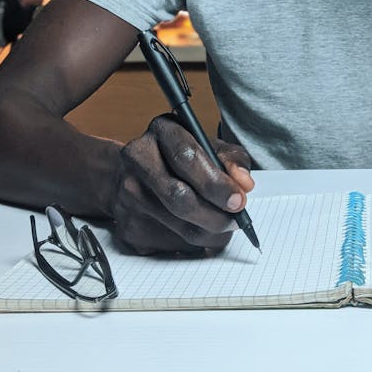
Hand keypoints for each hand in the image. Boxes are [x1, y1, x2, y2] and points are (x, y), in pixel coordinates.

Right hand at [109, 114, 254, 253]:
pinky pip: (169, 242)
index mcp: (163, 130)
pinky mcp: (128, 224)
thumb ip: (232, 160)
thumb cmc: (180, 157)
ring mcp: (128, 193)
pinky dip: (194, 241)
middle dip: (215, 214)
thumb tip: (244, 184)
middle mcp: (139, 158)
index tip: (239, 200)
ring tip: (226, 227)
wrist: (131, 173)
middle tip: (236, 220)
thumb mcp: (210, 146)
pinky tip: (204, 232)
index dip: (216, 183)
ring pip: (177, 224)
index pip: (187, 158)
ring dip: (209, 232)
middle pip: (179, 197)